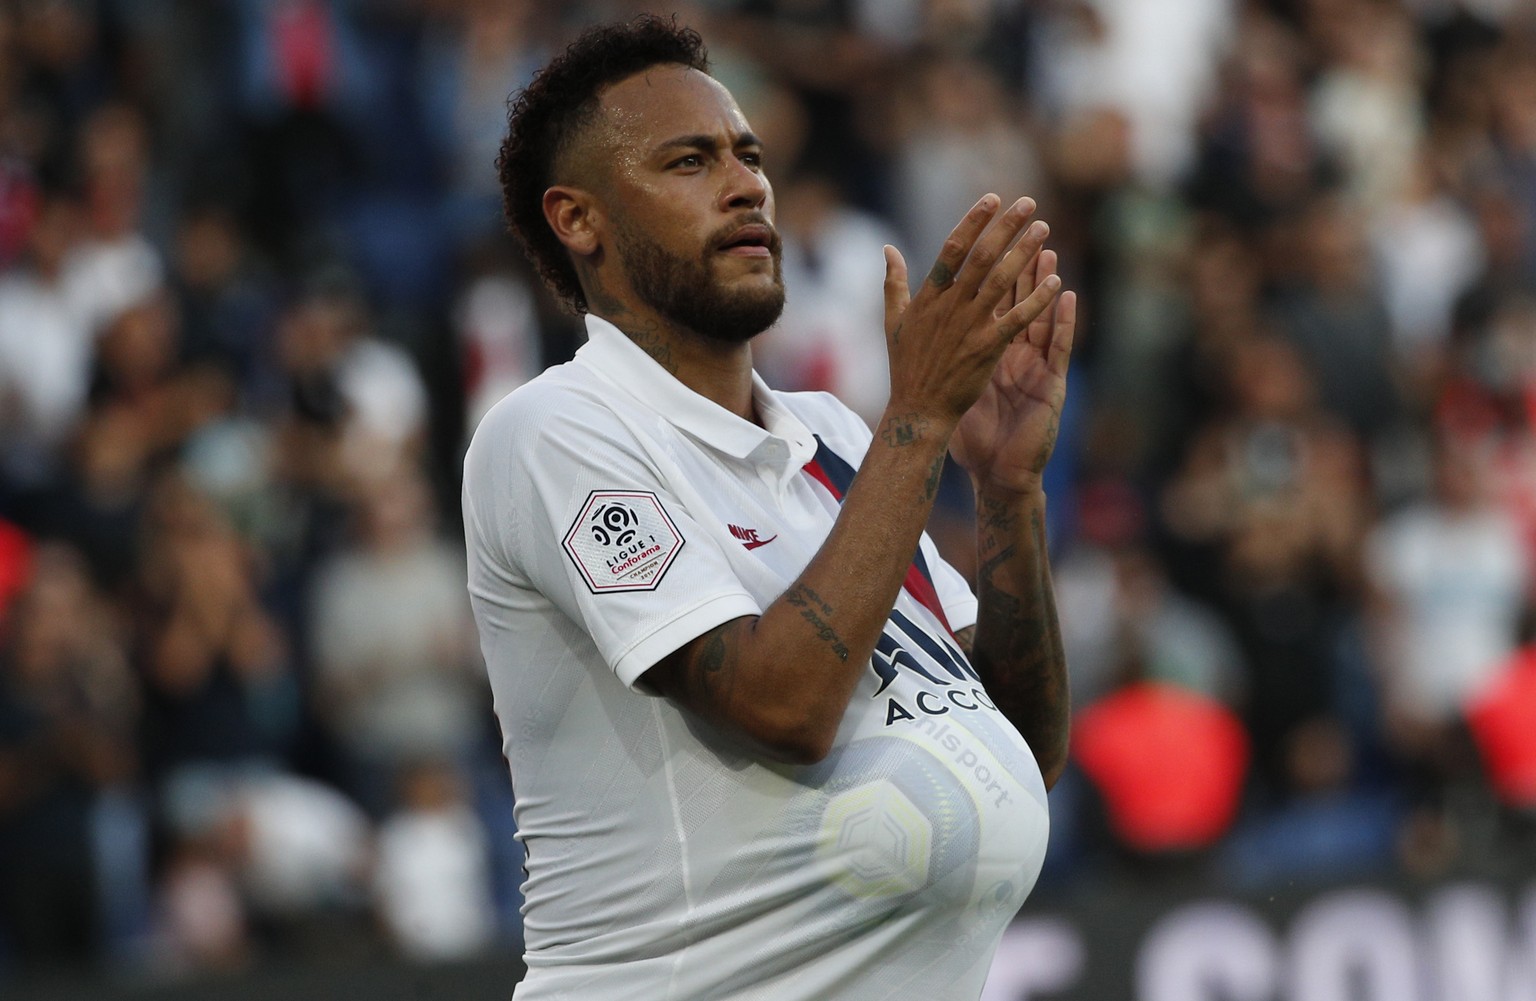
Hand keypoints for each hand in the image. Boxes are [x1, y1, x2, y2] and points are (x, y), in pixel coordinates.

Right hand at [881, 195, 1062, 427]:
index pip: (953, 249)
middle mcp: (950, 306)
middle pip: (982, 257)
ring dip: (1024, 253)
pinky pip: (1017, 319)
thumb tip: (887, 249)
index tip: (993, 198)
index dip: (973, 221)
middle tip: (1028, 203)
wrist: (919, 409)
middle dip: (1006, 227)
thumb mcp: (893, 320)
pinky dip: (1036, 300)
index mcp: (929, 297)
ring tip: (1044, 229)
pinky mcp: (987, 348)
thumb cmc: (906, 366)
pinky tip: (1056, 281)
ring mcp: (969, 327)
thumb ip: (893, 282)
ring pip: (1001, 281)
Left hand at [950, 247, 1077, 494]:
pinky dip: (1063, 320)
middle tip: (1021, 228)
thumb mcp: (956, 391)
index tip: (982, 236)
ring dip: (1042, 281)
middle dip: (1019, 262)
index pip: (989, 301)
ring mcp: (1034, 365)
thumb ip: (941, 357)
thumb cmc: (978, 436)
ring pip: (1040, 315)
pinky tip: (1066, 293)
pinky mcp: (1050, 383)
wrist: (999, 473)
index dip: (988, 270)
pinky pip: (1058, 347)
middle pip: (1017, 299)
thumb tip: (919, 332)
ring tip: (1046, 248)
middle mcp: (1015, 352)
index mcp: (989, 350)